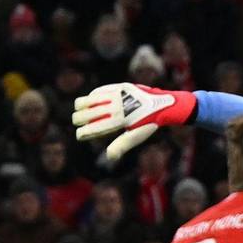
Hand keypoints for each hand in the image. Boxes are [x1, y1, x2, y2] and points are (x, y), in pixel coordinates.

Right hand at [72, 83, 196, 161]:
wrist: (163, 105)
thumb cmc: (148, 123)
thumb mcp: (136, 136)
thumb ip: (121, 145)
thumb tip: (109, 156)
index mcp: (119, 121)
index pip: (92, 128)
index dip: (82, 133)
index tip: (80, 135)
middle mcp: (116, 107)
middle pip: (85, 114)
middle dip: (78, 120)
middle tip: (79, 124)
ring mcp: (117, 95)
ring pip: (87, 100)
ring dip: (81, 107)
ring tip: (80, 112)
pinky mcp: (119, 87)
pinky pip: (98, 91)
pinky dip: (91, 97)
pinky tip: (91, 102)